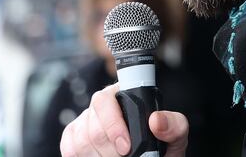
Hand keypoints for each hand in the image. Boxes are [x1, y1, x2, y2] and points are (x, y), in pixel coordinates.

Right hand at [60, 83, 189, 156]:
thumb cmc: (161, 147)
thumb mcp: (176, 136)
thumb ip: (174, 125)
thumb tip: (156, 120)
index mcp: (125, 95)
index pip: (105, 99)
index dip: (113, 124)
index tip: (126, 147)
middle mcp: (102, 105)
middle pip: (94, 128)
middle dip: (111, 151)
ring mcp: (85, 121)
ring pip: (82, 141)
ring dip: (100, 156)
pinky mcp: (73, 136)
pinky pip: (69, 147)